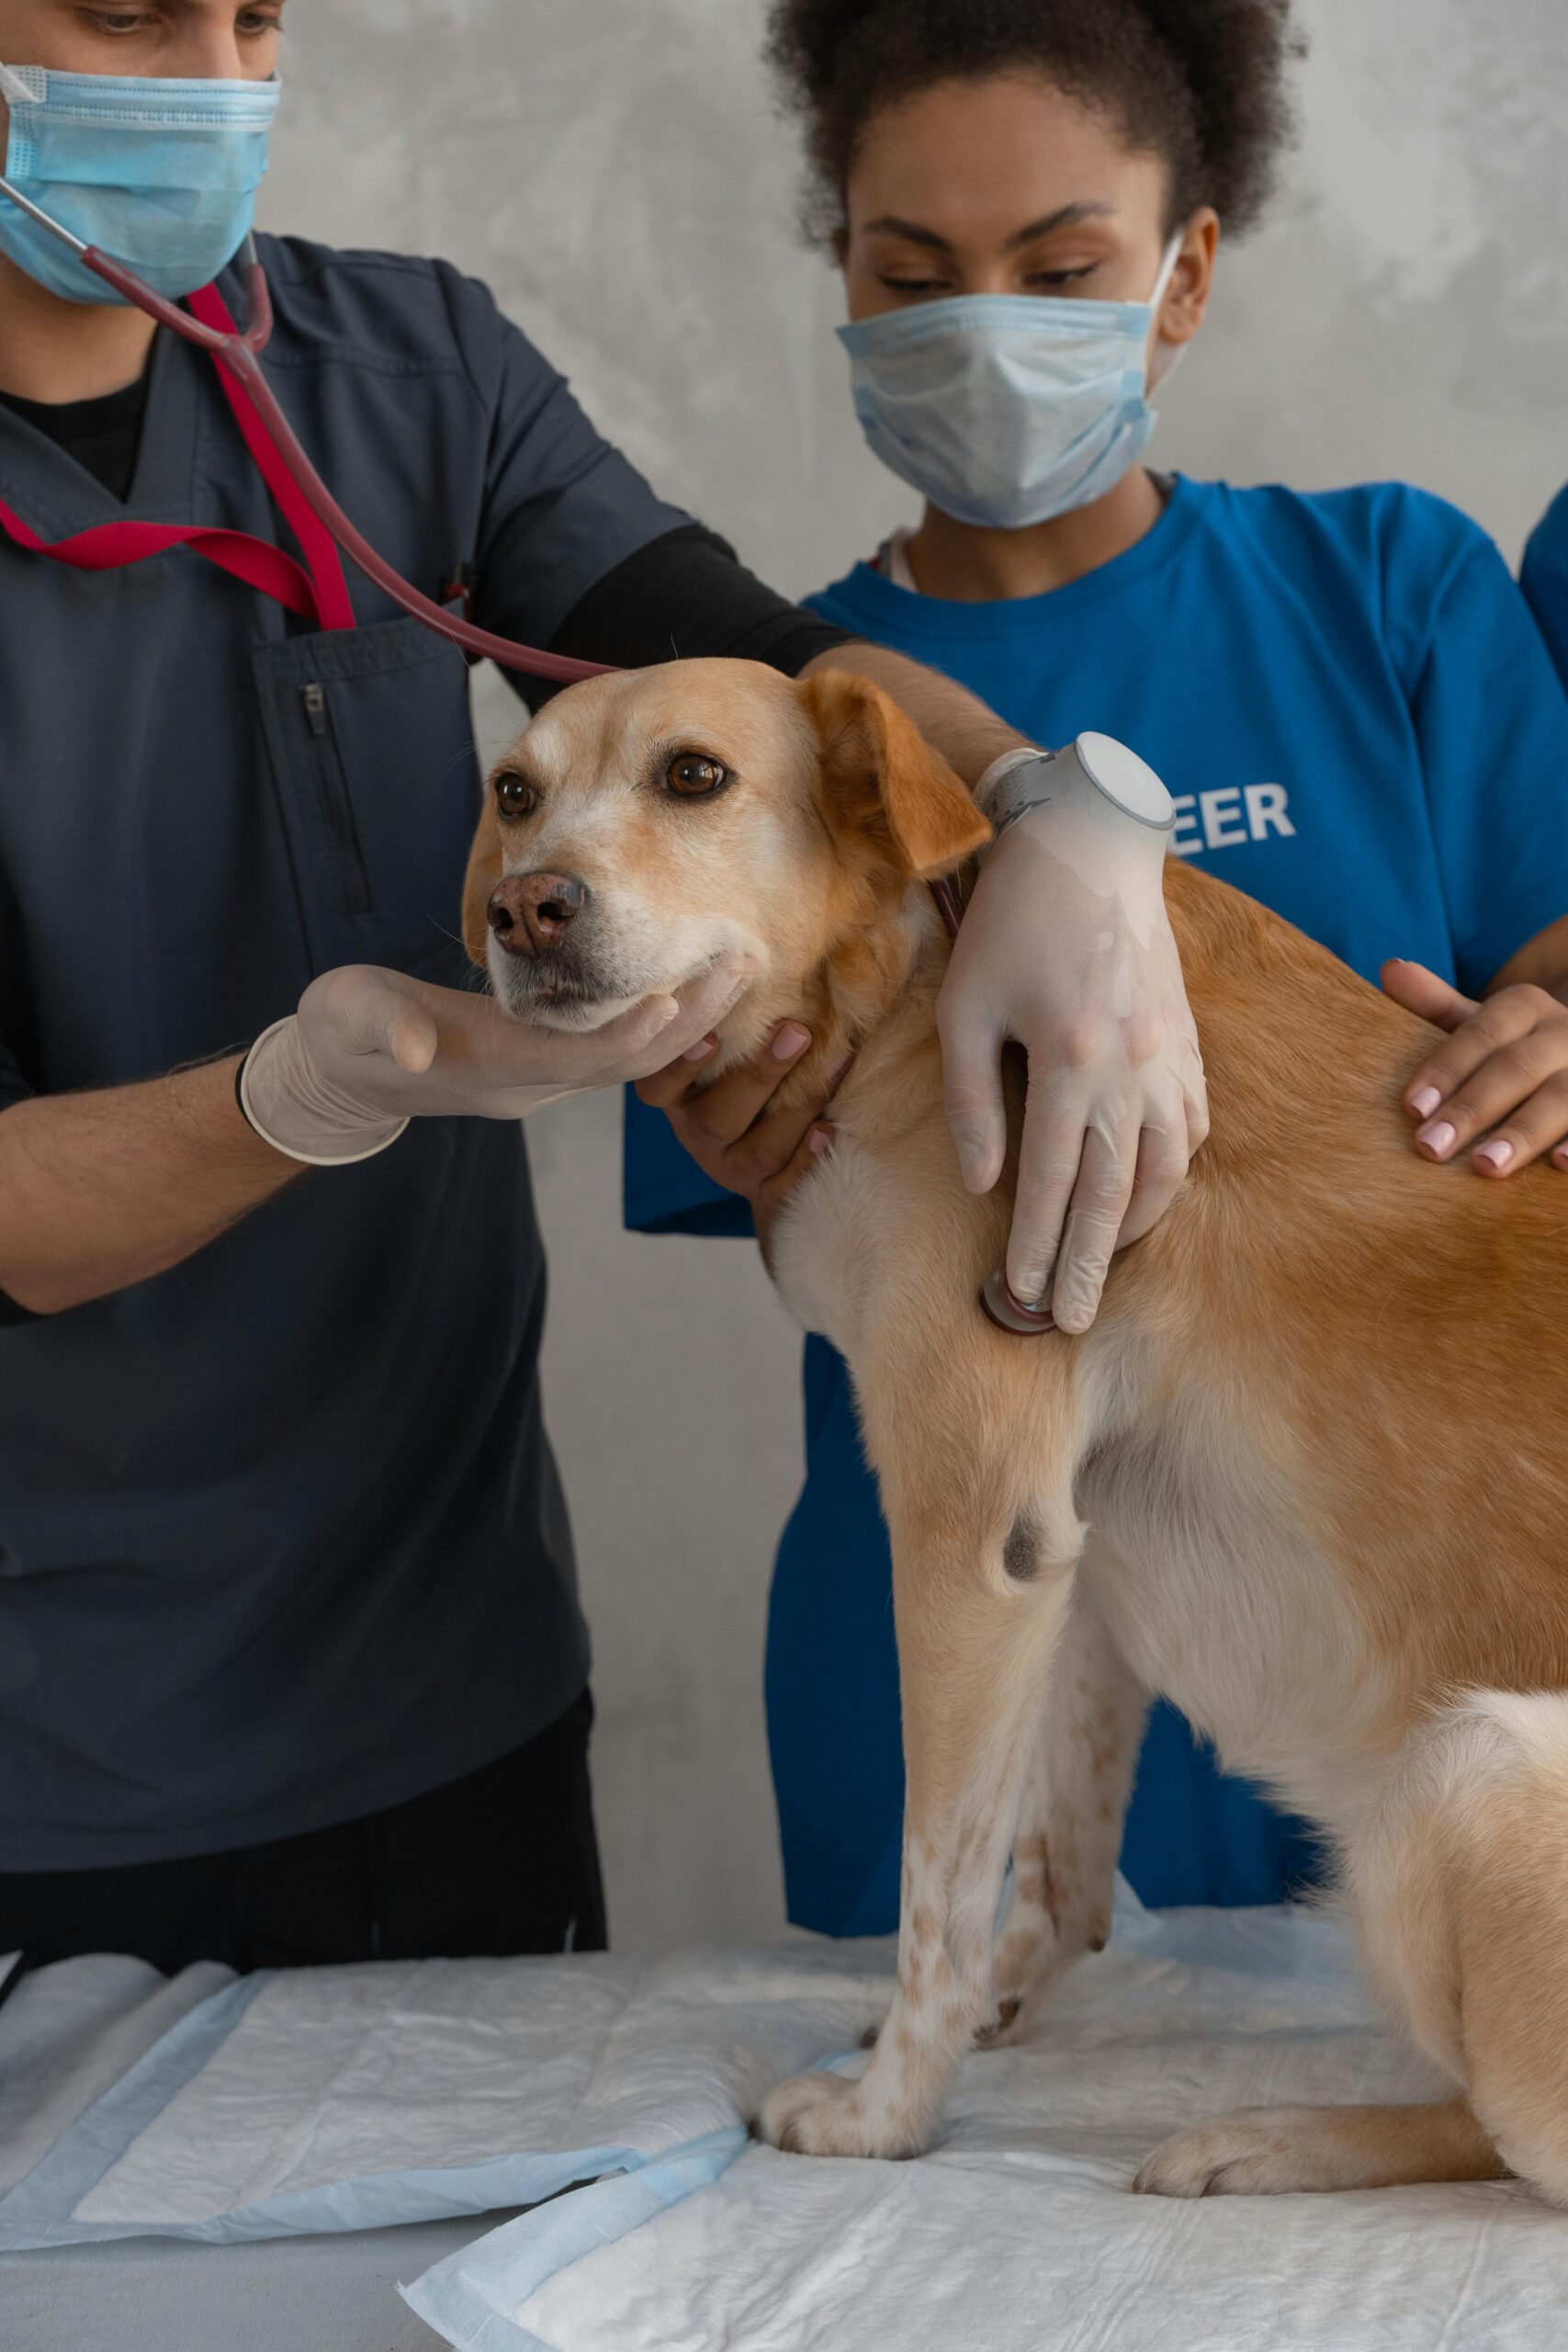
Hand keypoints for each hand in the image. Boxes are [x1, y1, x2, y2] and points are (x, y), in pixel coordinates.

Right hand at [242, 955, 750, 1164]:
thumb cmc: (345, 1035)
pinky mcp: (543, 1065)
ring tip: (738, 970)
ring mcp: (539, 1080)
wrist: (340, 1077)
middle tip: (744, 967)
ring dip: (689, 1020)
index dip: (632, 1032)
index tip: (681, 993)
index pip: (580, 1057)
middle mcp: (529, 1084)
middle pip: (627, 1061)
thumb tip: (414, 1048)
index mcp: (492, 1068)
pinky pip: (618, 1051)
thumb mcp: (353, 1020)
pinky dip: (661, 1024)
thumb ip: (385, 1029)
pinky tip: (698, 988)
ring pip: (631, 1058)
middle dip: (689, 1020)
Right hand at [635, 1020, 843, 1258]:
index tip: (708, 1034)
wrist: (769, 1153)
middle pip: (717, 1117)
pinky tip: (829, 1129)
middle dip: (758, 1074)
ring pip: (758, 1150)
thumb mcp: (729, 1041)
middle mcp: (698, 1135)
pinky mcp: (768, 1193)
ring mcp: (733, 1168)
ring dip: (796, 1105)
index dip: (679, 1065)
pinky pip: (786, 1183)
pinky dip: (808, 1156)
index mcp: (676, 1098)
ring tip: (832, 1063)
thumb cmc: (747, 1070)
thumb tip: (759, 946)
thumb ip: (734, 1011)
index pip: (659, 1086)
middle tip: (795, 1031)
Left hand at [937, 805, 1206, 1333]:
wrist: (1091, 848)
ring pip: (1165, 1170)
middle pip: (1114, 1195)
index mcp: (1071, 1060)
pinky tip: (1147, 1198)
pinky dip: (1171, 1175)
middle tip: (1070, 1323)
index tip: (1021, 1298)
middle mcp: (1132, 1069)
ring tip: (1105, 1269)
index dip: (1037, 1249)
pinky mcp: (1188, 1044)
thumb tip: (982, 1185)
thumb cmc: (1011, 924)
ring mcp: (1170, 1058)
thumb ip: (972, 1101)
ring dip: (1135, 1229)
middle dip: (1089, 1266)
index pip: (1053, 1183)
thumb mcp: (965, 1007)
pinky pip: (1192, 1129)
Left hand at [1382, 960, 1567, 1175]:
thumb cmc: (1512, 1052)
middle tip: (1430, 1148)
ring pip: (1562, 1097)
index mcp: (1525, 1007)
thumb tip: (1392, 969)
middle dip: (1472, 1109)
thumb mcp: (1479, 1026)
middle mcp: (1564, 1031)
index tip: (1413, 1108)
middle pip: (1516, 1068)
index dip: (1447, 1069)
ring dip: (1524, 1132)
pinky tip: (1559, 1166)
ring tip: (1486, 1167)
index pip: (1481, 1033)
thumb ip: (1437, 1005)